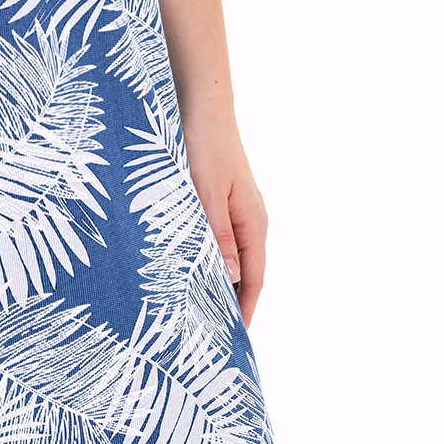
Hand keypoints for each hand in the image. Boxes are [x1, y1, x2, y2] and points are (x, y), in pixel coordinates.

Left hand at [180, 108, 268, 325]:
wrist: (201, 105)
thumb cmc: (203, 146)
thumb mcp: (206, 194)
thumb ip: (218, 235)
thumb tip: (232, 278)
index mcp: (253, 223)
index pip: (255, 278)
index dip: (246, 308)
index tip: (234, 338)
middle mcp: (249, 219)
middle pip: (245, 271)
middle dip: (232, 300)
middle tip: (211, 332)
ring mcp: (235, 208)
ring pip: (230, 254)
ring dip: (218, 279)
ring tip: (197, 307)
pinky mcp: (219, 198)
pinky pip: (218, 237)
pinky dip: (208, 256)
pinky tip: (188, 264)